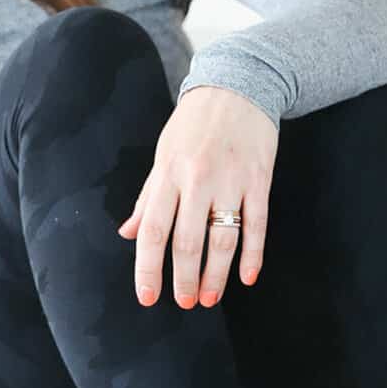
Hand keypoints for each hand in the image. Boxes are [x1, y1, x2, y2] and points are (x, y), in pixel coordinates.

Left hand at [117, 85, 277, 307]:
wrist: (239, 84)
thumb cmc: (194, 124)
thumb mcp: (163, 155)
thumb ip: (148, 197)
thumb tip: (128, 233)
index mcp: (168, 175)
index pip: (153, 231)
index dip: (148, 268)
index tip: (147, 297)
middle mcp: (197, 180)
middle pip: (187, 241)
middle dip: (184, 278)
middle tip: (185, 303)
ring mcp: (230, 180)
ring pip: (222, 239)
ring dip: (216, 274)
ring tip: (210, 297)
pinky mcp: (259, 179)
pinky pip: (257, 225)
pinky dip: (252, 255)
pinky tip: (247, 277)